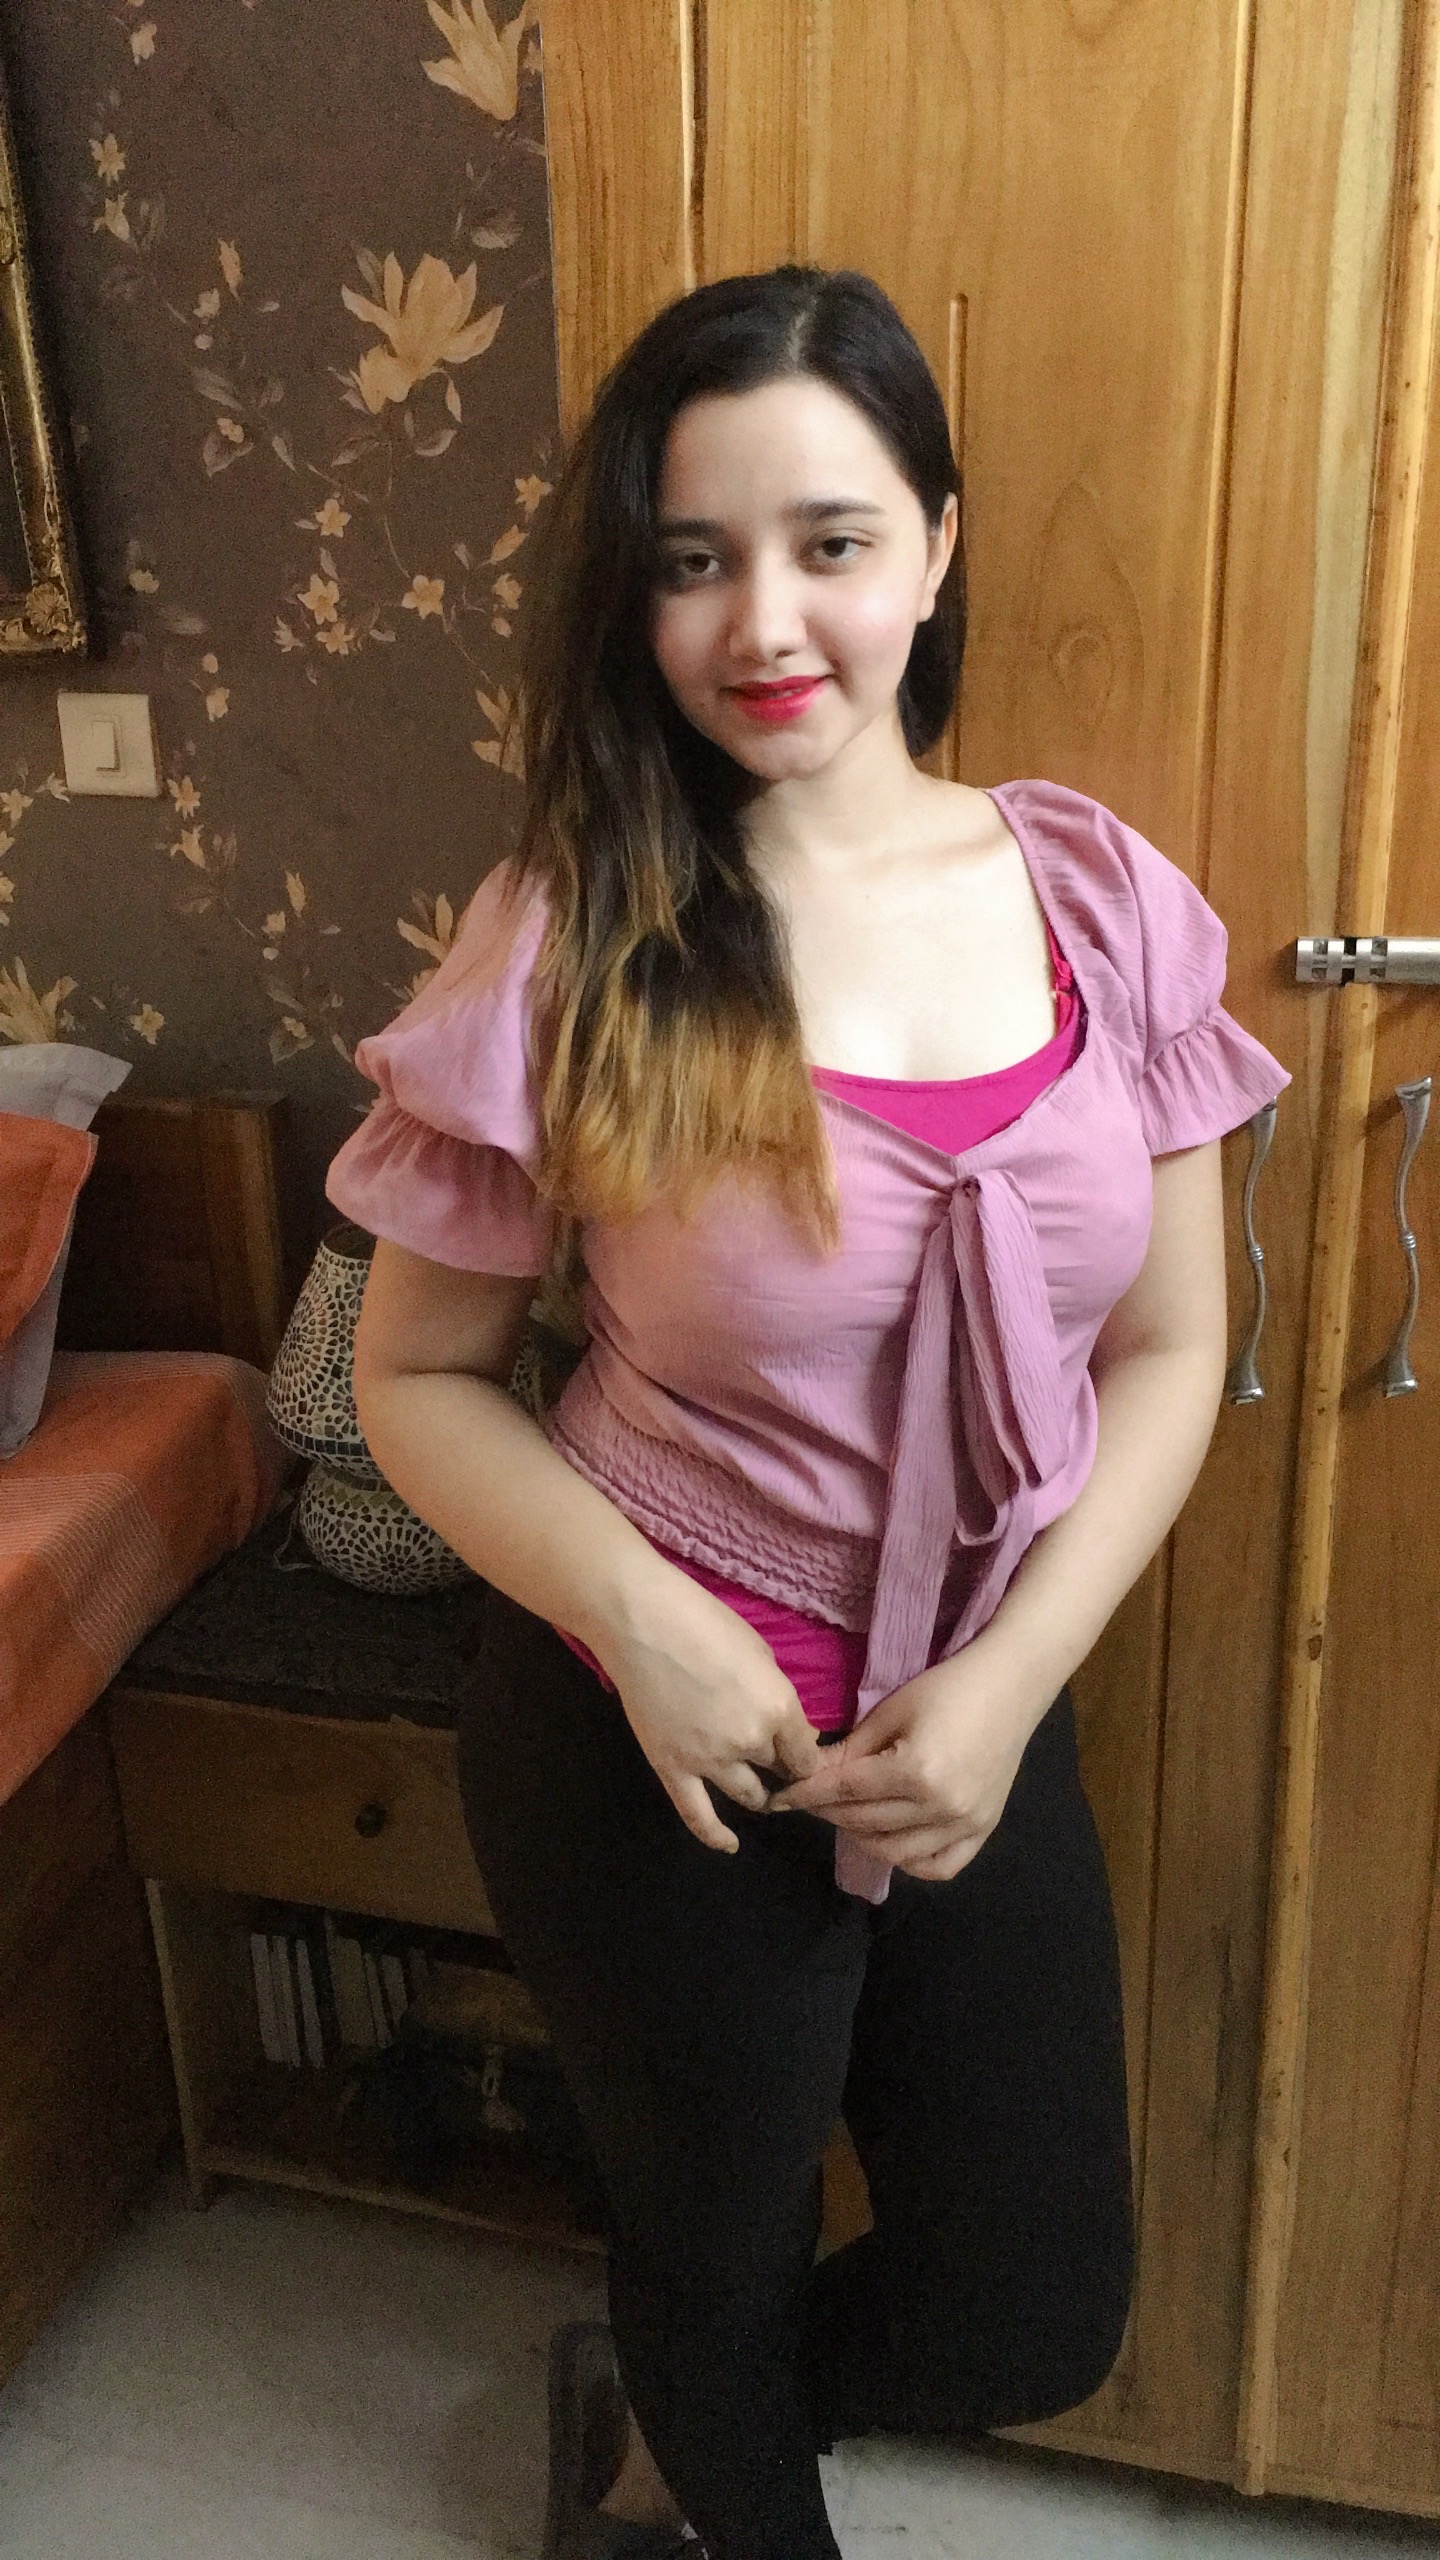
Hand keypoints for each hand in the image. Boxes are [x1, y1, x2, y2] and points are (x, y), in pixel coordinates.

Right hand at [595, 1566, 823, 1854]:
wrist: (642, 1622)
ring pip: (748, 1794)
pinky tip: (730, 1845)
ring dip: (758, 1795)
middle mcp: (751, 1742)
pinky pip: (697, 1815)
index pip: (806, 1753)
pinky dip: (715, 1836)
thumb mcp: (761, 1653)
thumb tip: (795, 1731)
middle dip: (782, 1768)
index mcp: (779, 1709)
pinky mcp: (673, 1768)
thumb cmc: (706, 1622)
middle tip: (777, 1761)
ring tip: (759, 1790)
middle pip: (779, 1770)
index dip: (806, 1754)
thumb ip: (779, 1697)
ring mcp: (710, 1760)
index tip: (802, 1751)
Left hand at [766, 1640, 1046, 1880]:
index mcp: (916, 1772)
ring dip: (862, 1836)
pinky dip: (911, 1860)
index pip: (846, 1791)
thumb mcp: (891, 1711)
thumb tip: (806, 1772)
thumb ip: (850, 1751)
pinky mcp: (983, 1831)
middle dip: (828, 1812)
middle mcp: (941, 1807)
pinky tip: (893, 1839)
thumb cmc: (948, 1687)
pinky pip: (939, 1866)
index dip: (807, 1794)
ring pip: (895, 1852)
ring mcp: (966, 1824)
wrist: (1011, 1686)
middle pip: (866, 1823)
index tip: (779, 1798)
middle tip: (809, 1799)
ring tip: (847, 1814)